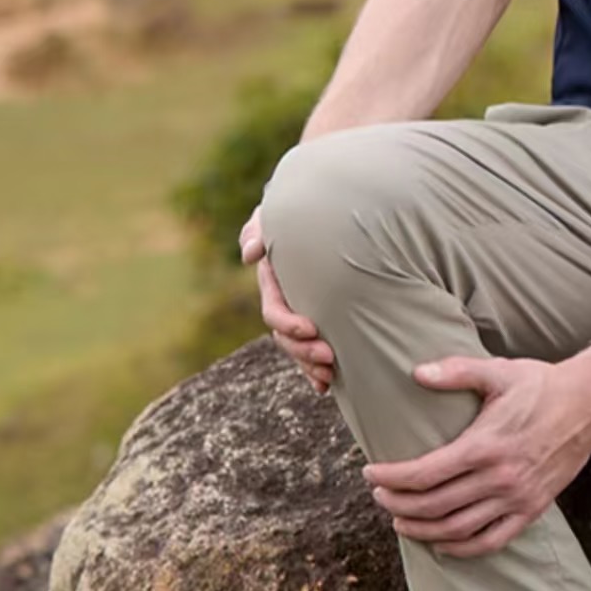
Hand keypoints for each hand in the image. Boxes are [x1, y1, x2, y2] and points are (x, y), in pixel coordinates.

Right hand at [240, 202, 337, 394]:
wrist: (339, 204)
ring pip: (300, 349)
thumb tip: (251, 255)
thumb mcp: (281, 211)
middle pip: (286, 338)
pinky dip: (317, 370)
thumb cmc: (307, 205)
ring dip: (310, 365)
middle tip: (329, 358)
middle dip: (303, 352)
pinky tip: (328, 386)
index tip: (311, 329)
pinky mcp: (326, 317)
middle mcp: (288, 299)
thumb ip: (262, 226)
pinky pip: (316, 350)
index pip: (275, 311)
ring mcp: (305, 310)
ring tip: (331, 373)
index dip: (289, 324)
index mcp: (276, 280)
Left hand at [362, 355, 590, 558]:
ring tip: (400, 521)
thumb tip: (417, 373)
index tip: (371, 473)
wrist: (590, 403)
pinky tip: (442, 543)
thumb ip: (456, 372)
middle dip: (399, 504)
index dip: (392, 478)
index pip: (425, 473)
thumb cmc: (542, 384)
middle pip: (435, 505)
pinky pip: (492, 541)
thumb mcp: (498, 372)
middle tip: (379, 496)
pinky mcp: (532, 509)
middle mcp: (500, 477)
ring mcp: (517, 497)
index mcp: (485, 444)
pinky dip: (462, 549)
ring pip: (458, 529)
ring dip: (422, 531)